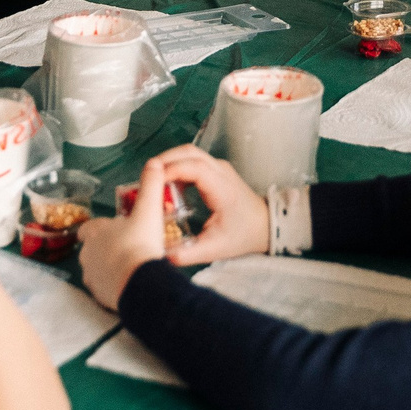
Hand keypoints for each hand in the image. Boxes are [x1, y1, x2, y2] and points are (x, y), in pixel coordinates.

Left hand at [75, 158, 170, 311]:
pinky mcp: (98, 294)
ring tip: (130, 268)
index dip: (98, 229)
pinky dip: (113, 286)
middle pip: (91, 250)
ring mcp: (91, 275)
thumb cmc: (141, 244)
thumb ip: (151, 185)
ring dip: (109, 268)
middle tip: (128, 249)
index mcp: (96, 232)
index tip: (112, 231)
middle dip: (105, 249)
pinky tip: (129, 283)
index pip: (87, 229)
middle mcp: (88, 254)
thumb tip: (154, 163)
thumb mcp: (149, 210)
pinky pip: (103, 288)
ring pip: (97, 269)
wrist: (139, 281)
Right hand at [150, 144, 270, 264]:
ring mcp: (219, 168)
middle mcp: (221, 171)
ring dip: (169, 161)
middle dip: (164, 160)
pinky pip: (192, 160)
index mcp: (222, 189)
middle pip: (189, 153)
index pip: (195, 168)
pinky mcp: (215, 170)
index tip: (151, 180)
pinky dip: (176, 166)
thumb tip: (163, 257)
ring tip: (151, 180)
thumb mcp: (215, 249)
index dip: (171, 170)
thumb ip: (188, 253)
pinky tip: (166, 184)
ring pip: (189, 153)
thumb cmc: (243, 235)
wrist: (265, 226)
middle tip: (145, 177)